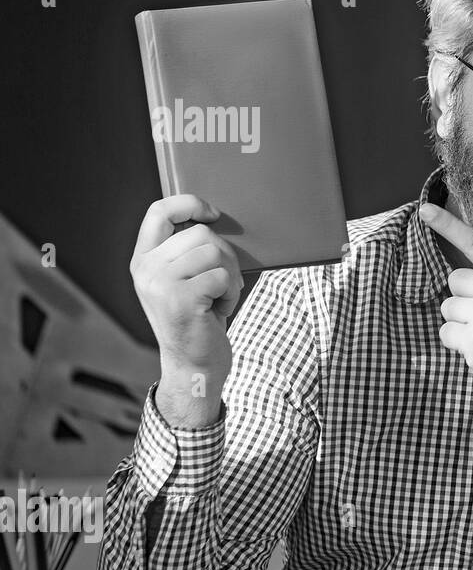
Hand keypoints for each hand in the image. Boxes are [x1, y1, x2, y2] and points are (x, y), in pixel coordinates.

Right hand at [130, 195, 241, 425]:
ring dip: (230, 275)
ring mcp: (160, 284)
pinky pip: (222, 276)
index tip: (213, 213)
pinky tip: (221, 309)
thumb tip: (216, 217)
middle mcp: (146, 269)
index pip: (159, 211)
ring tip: (221, 296)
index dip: (189, 203)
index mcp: (144, 260)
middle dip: (226, 255)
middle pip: (200, 233)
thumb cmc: (199, 319)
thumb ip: (188, 251)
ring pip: (214, 251)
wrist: (195, 366)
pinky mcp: (180, 299)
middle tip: (224, 283)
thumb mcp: (185, 280)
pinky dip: (231, 292)